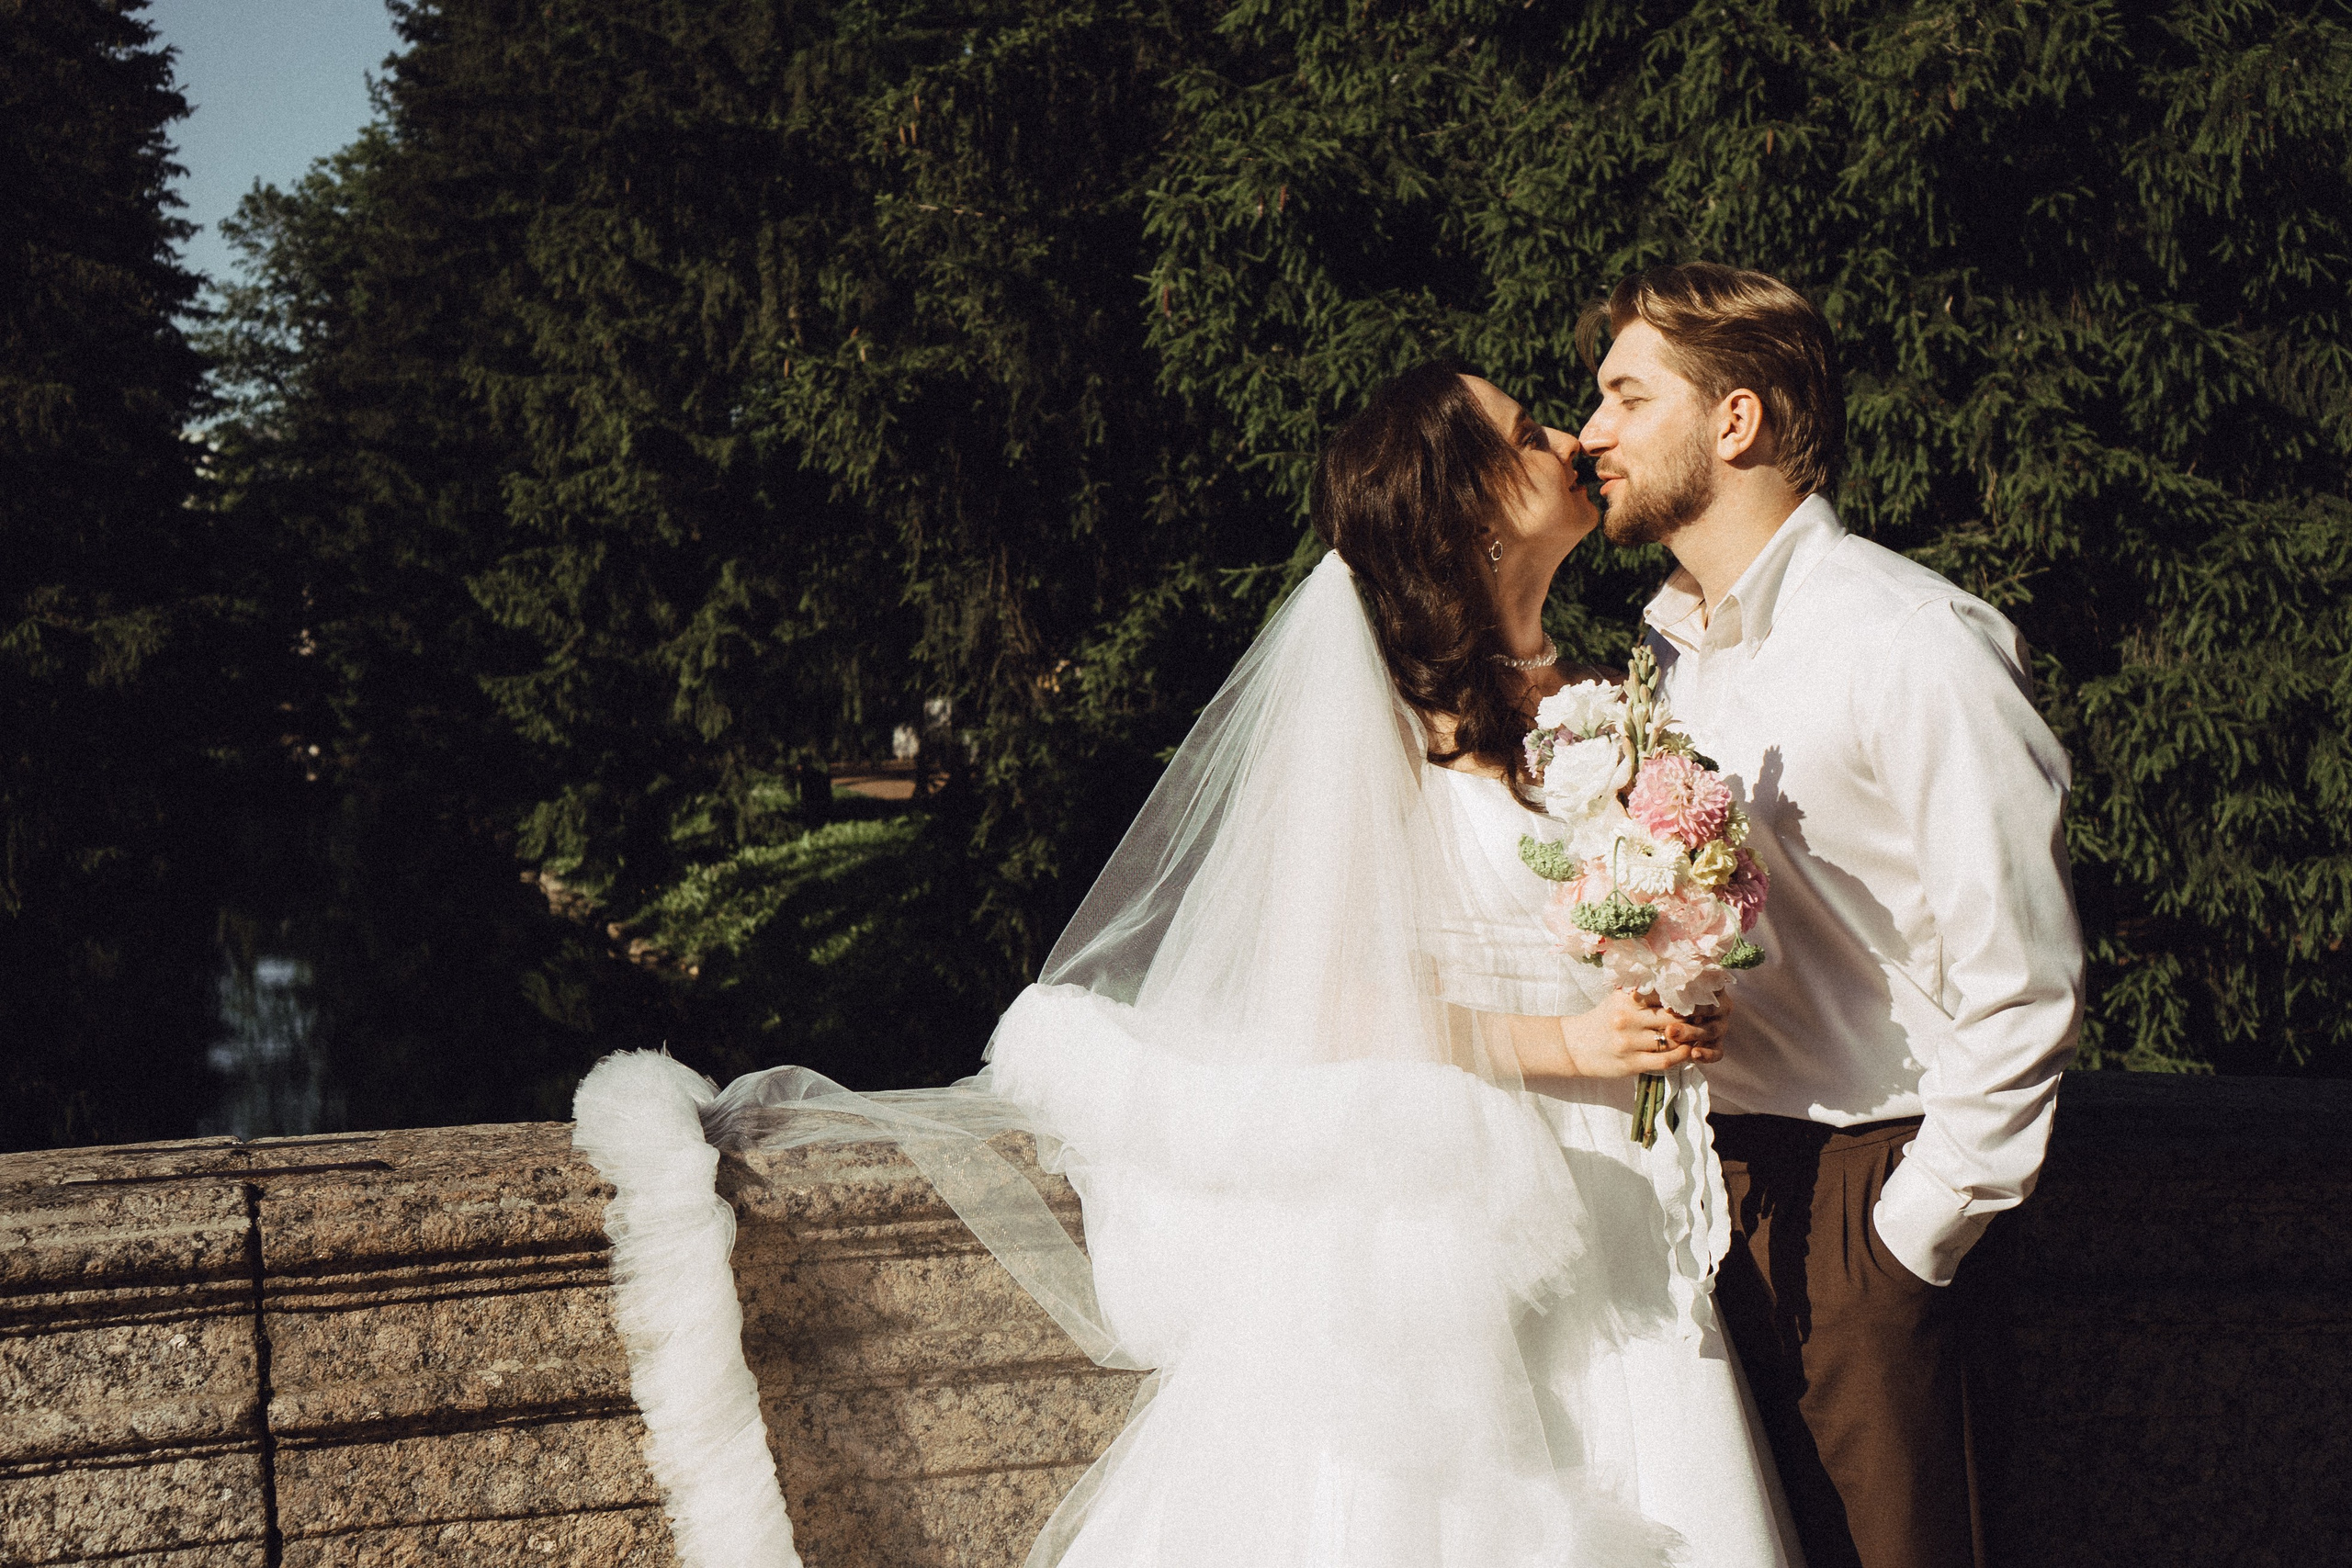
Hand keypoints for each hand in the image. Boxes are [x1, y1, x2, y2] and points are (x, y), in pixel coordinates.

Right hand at [1553, 990, 1730, 1078]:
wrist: (1573, 1047)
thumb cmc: (1601, 1020)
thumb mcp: (1617, 999)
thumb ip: (1642, 991)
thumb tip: (1674, 980)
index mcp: (1625, 998)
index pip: (1664, 994)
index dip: (1686, 997)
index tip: (1699, 998)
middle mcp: (1626, 1018)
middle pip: (1672, 1017)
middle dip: (1692, 1018)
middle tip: (1707, 1018)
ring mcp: (1628, 1042)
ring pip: (1671, 1039)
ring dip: (1689, 1039)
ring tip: (1700, 1035)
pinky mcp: (1630, 1063)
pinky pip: (1664, 1060)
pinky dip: (1680, 1056)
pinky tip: (1687, 1052)